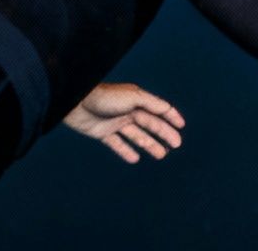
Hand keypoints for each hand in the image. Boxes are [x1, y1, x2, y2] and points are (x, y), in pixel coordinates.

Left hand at [61, 82, 185, 163]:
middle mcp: (128, 111)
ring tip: (161, 155)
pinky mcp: (103, 133)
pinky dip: (126, 151)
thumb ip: (151, 104)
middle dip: (164, 134)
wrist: (75, 103)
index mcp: (137, 100)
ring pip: (137, 136)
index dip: (171, 117)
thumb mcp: (133, 98)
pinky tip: (135, 159)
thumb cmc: (105, 97)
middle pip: (151, 124)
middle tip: (176, 145)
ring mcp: (116, 122)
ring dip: (150, 145)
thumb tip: (168, 110)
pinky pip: (118, 144)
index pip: (159, 109)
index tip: (181, 126)